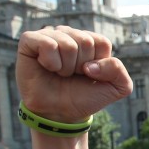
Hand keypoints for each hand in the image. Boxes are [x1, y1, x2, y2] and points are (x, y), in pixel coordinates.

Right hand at [15, 26, 132, 122]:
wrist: (59, 114)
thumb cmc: (84, 97)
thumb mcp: (116, 88)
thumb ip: (119, 71)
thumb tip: (91, 65)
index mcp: (89, 40)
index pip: (101, 42)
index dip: (98, 65)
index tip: (88, 75)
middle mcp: (69, 34)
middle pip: (85, 41)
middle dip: (80, 66)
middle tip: (71, 75)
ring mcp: (49, 35)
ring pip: (67, 44)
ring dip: (66, 67)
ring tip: (59, 73)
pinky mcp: (30, 40)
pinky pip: (47, 44)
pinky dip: (50, 62)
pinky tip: (47, 68)